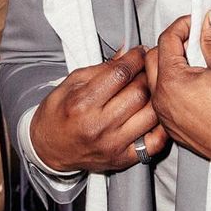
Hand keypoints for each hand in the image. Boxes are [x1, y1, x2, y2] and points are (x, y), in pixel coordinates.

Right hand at [30, 44, 168, 173]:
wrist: (49, 148)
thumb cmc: (59, 113)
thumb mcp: (72, 82)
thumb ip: (102, 67)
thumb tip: (126, 51)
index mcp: (82, 103)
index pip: (121, 74)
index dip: (135, 58)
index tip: (140, 53)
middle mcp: (98, 126)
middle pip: (139, 92)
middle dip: (147, 75)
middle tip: (146, 70)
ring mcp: (112, 144)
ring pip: (151, 114)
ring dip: (156, 98)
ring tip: (151, 91)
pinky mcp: (122, 159)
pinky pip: (154, 142)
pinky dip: (161, 127)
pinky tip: (155, 115)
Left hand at [145, 9, 210, 177]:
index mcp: (171, 82)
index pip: (166, 41)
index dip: (183, 25)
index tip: (197, 22)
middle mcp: (162, 102)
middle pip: (153, 59)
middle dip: (172, 44)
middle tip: (195, 39)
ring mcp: (167, 118)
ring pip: (156, 82)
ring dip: (170, 66)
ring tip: (197, 62)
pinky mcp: (175, 130)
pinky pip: (165, 102)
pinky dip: (174, 88)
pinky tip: (195, 85)